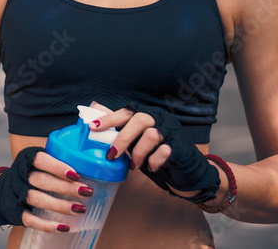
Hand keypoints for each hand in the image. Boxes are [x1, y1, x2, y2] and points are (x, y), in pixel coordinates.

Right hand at [0, 146, 91, 231]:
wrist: (1, 190)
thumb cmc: (28, 173)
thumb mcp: (35, 161)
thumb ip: (55, 159)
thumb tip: (88, 162)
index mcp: (26, 159)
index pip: (40, 160)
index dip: (57, 167)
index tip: (75, 174)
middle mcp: (20, 175)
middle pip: (42, 180)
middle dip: (65, 187)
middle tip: (86, 191)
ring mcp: (16, 194)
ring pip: (38, 199)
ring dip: (60, 205)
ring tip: (80, 209)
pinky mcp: (16, 212)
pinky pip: (31, 220)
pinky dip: (48, 225)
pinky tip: (64, 227)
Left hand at [88, 101, 219, 202]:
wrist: (185, 169)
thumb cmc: (156, 152)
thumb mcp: (134, 139)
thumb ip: (118, 126)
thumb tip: (94, 108)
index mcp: (146, 115)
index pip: (126, 112)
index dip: (109, 118)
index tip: (93, 127)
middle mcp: (159, 119)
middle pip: (139, 119)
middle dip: (123, 138)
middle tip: (112, 155)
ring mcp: (171, 131)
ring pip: (151, 134)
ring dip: (138, 153)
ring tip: (135, 164)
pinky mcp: (180, 146)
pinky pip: (164, 150)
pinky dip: (154, 161)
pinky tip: (151, 167)